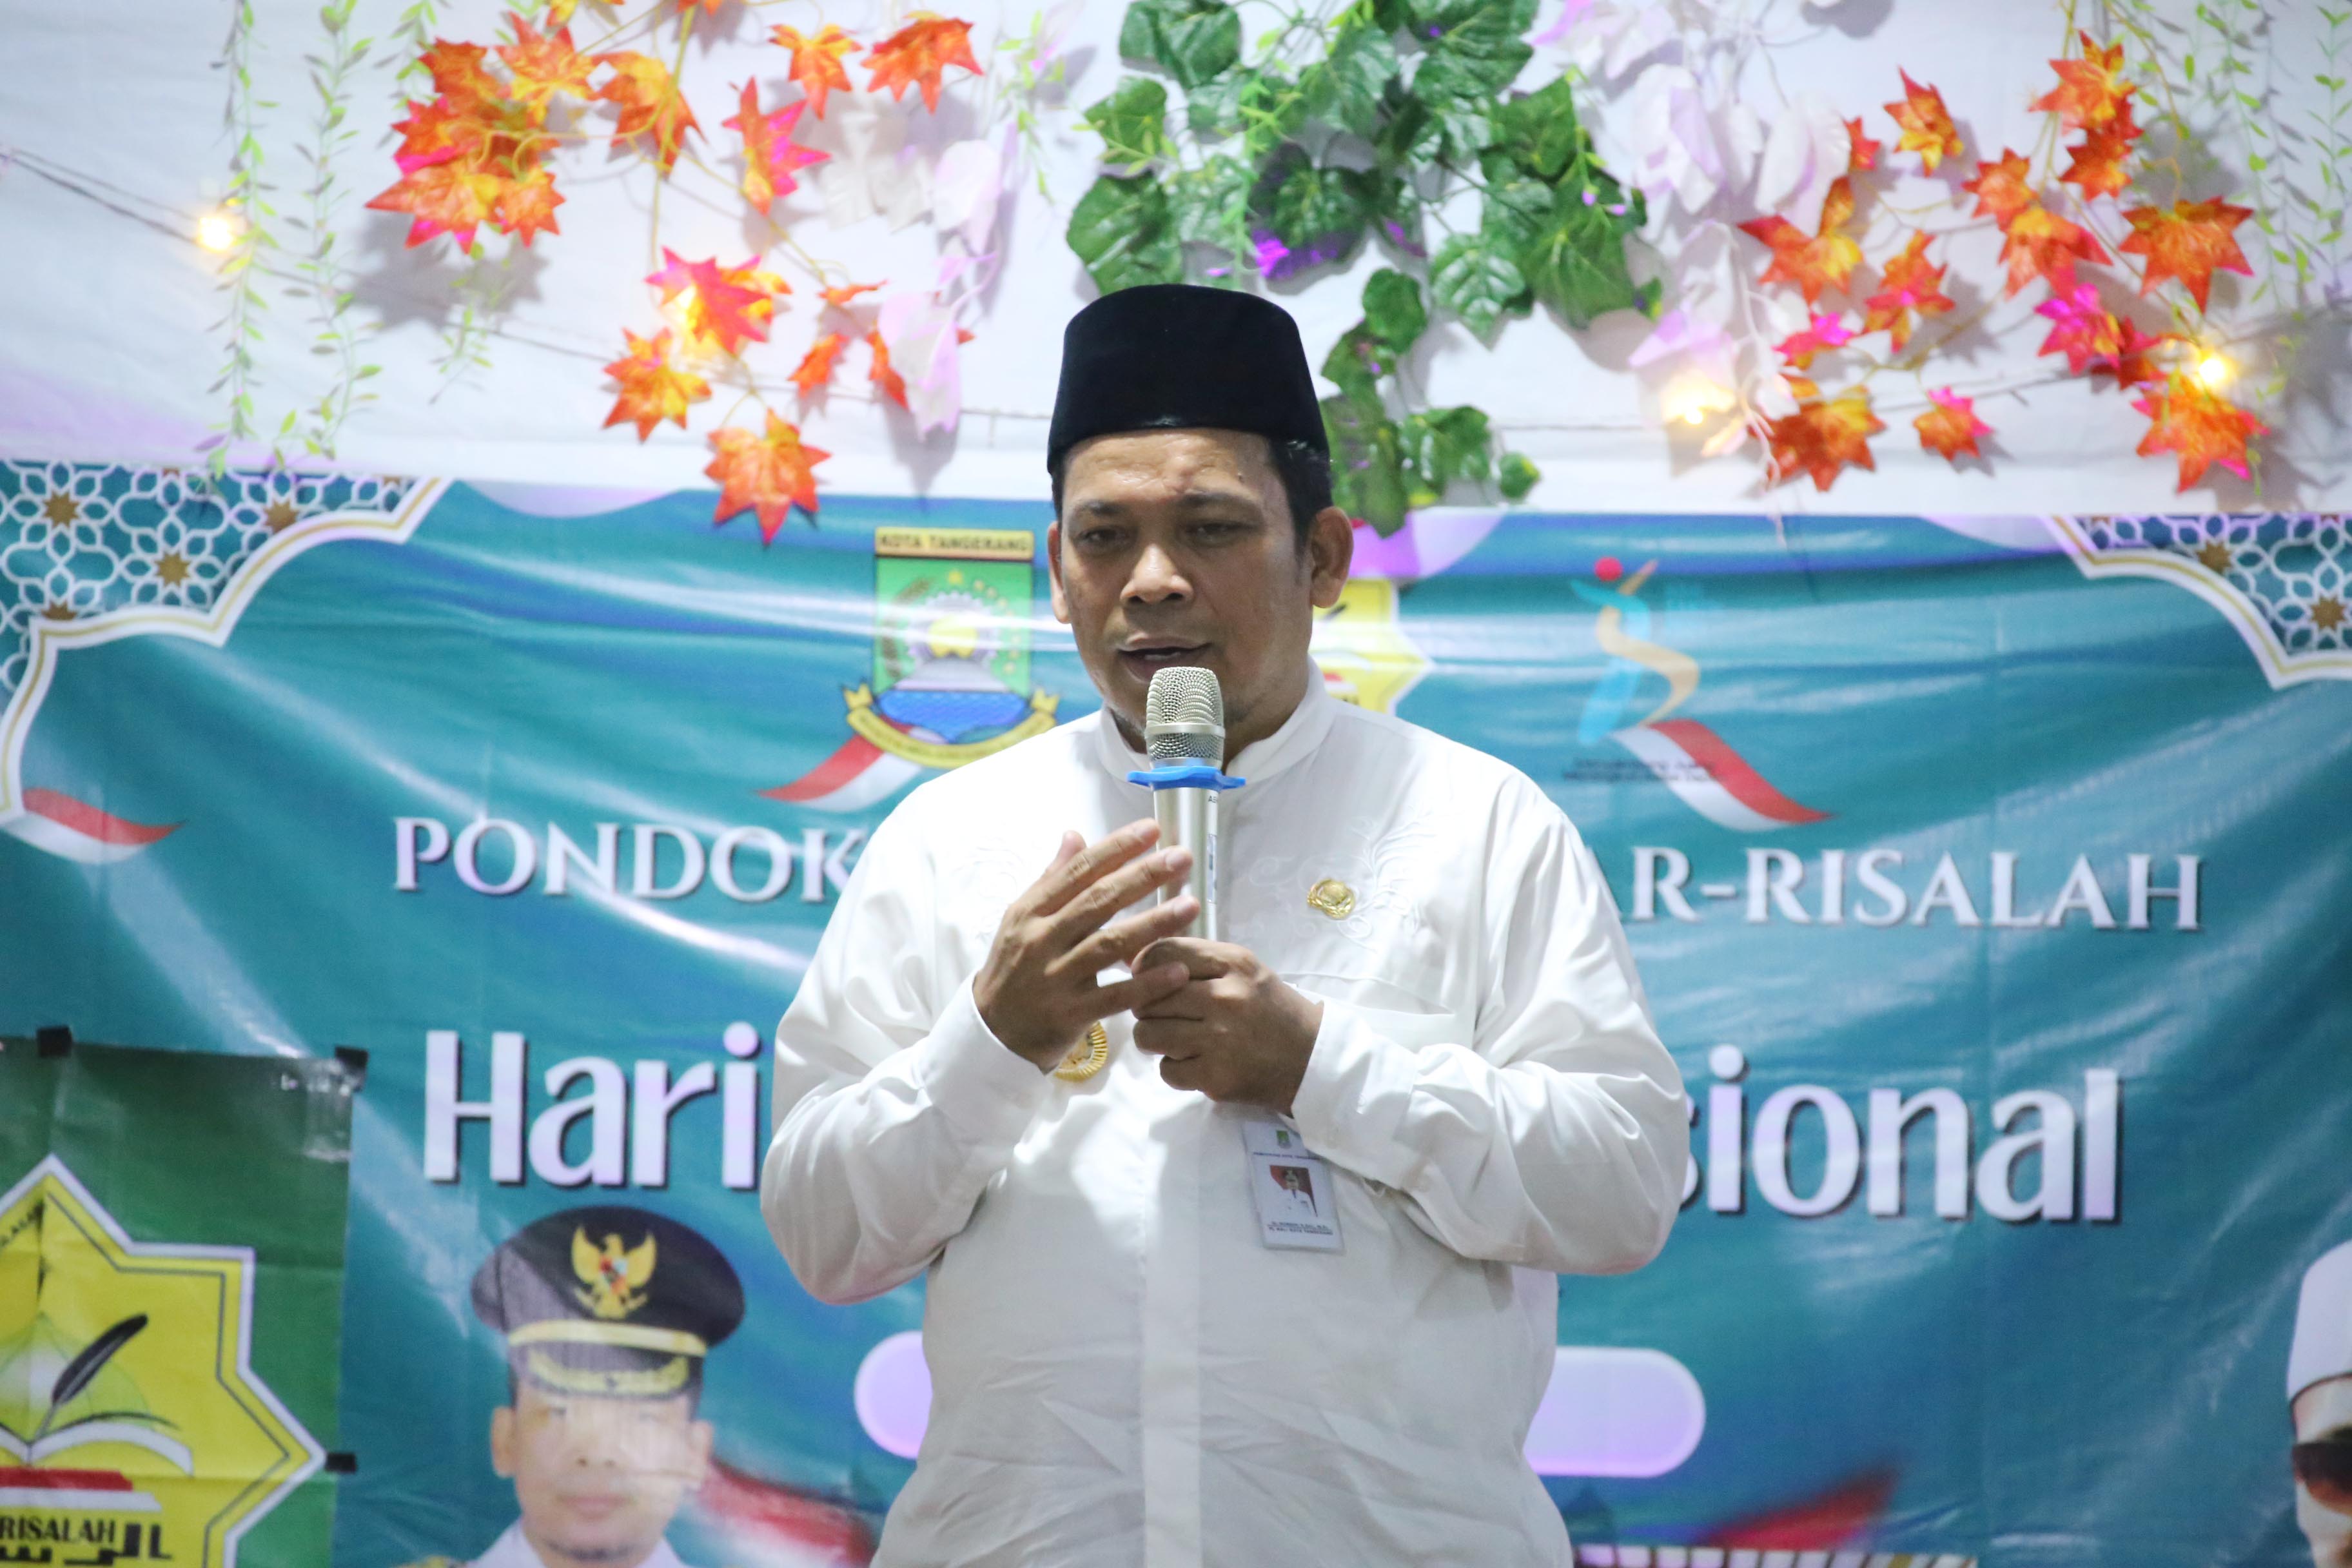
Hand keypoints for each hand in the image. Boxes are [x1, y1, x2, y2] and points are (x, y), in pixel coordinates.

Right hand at [973, 822, 1201, 1071]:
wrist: (992, 1032)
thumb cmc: (1014, 968)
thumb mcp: (1021, 919)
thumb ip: (1052, 879)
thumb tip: (1075, 836)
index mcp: (1032, 911)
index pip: (1079, 872)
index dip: (1116, 849)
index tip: (1151, 830)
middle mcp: (1042, 939)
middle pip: (1098, 901)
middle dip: (1142, 876)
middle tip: (1181, 858)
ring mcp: (1056, 977)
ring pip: (1108, 944)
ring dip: (1152, 923)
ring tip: (1190, 906)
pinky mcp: (1070, 1014)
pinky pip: (1114, 996)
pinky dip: (1146, 984)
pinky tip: (1177, 970)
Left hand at [1129, 939, 1324, 1112]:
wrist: (1313, 1058)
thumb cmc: (1271, 1009)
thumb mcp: (1243, 969)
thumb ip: (1196, 960)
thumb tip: (1136, 962)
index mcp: (1233, 963)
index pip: (1162, 953)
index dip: (1144, 968)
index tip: (1147, 979)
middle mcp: (1225, 998)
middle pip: (1149, 998)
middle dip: (1148, 1009)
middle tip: (1165, 1016)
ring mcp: (1220, 1040)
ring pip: (1149, 1035)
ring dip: (1155, 1039)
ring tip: (1175, 1039)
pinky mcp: (1216, 1077)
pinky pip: (1166, 1070)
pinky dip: (1175, 1069)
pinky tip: (1196, 1062)